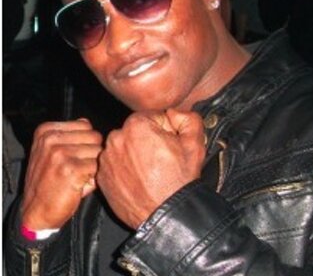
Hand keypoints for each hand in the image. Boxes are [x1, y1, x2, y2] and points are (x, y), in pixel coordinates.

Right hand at [21, 119, 102, 229]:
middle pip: (95, 137)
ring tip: (78, 177)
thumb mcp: (52, 151)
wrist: (36, 212)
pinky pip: (98, 167)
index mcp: (46, 131)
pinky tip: (80, 185)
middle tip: (78, 169)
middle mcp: (51, 139)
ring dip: (94, 167)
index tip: (74, 157)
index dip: (87, 143)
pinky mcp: (70, 169)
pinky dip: (95, 178)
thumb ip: (69, 135)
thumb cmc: (49, 182)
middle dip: (92, 154)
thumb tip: (86, 121)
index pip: (86, 126)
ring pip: (99, 152)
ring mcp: (60, 153)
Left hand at [96, 109, 205, 228]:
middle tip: (161, 158)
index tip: (169, 144)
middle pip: (137, 130)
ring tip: (150, 170)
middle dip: (148, 139)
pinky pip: (115, 163)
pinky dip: (125, 168)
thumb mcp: (195, 142)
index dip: (165, 130)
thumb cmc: (179, 180)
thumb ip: (186, 117)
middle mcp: (116, 138)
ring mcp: (106, 158)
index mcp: (137, 125)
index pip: (153, 117)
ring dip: (135, 152)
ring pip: (124, 146)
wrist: (165, 215)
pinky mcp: (102, 176)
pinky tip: (139, 178)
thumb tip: (173, 113)